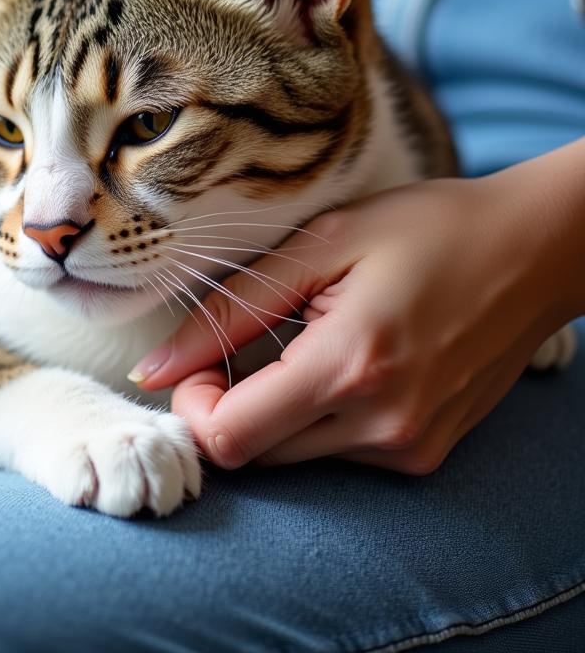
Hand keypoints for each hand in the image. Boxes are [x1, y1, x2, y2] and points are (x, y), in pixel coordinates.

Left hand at [132, 172, 577, 474]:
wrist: (532, 250)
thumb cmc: (426, 229)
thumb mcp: (319, 243)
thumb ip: (230, 310)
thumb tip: (153, 369)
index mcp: (350, 367)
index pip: (230, 438)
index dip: (193, 404)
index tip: (202, 360)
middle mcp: (383, 427)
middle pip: (256, 454)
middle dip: (227, 406)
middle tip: (247, 344)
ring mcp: (410, 449)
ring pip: (293, 456)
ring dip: (273, 410)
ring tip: (306, 341)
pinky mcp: (426, 454)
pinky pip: (337, 453)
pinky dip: (316, 416)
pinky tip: (341, 361)